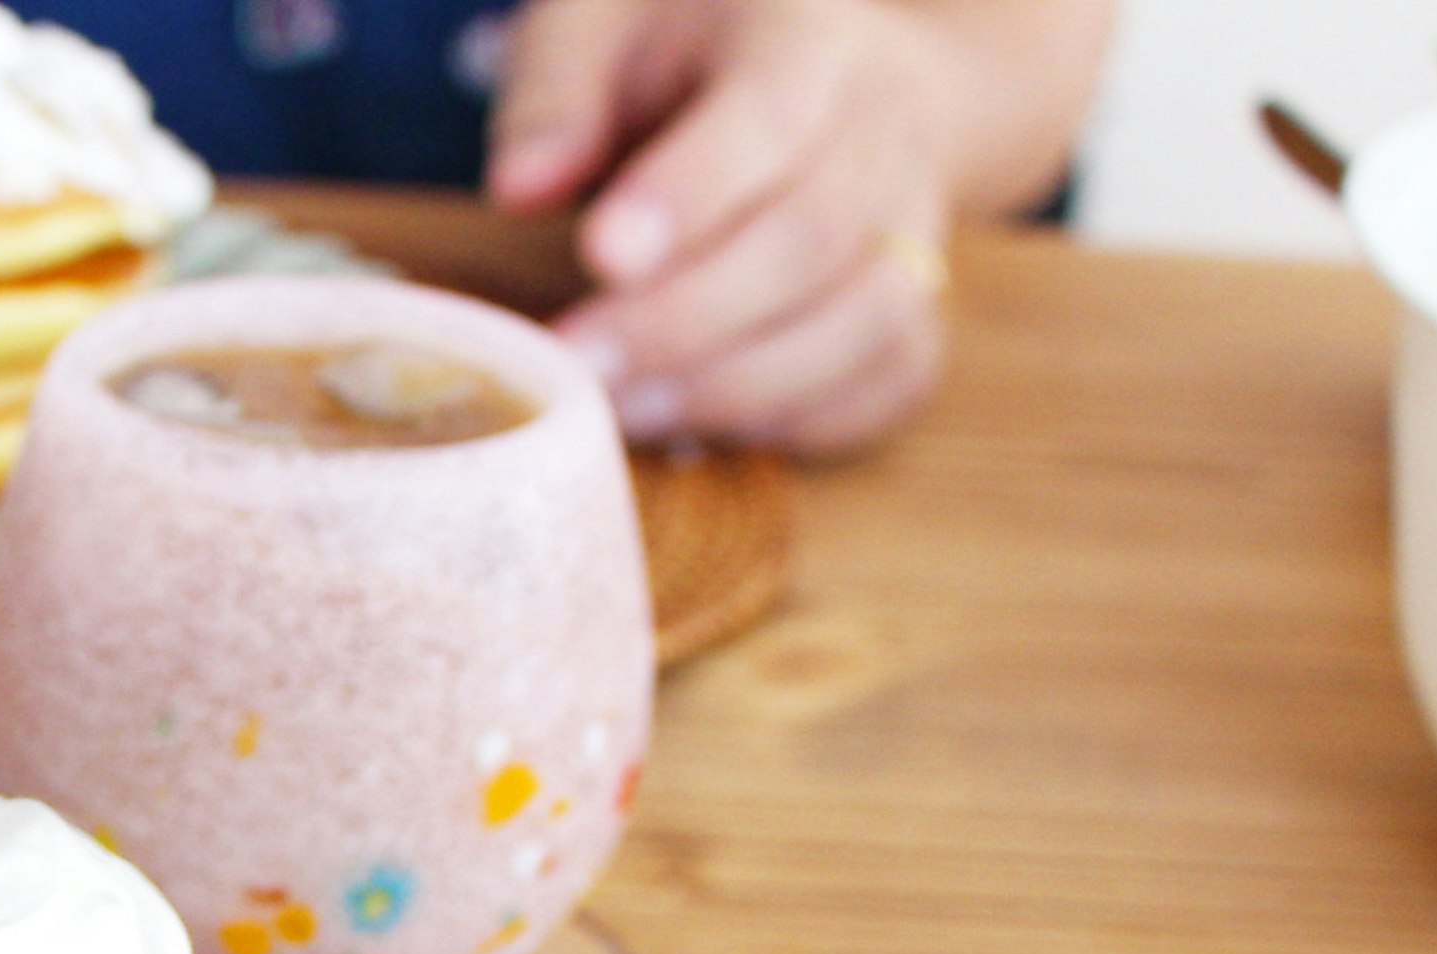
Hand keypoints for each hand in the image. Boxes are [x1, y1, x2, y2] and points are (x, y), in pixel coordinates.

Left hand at [489, 0, 1072, 454]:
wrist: (837, 76)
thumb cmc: (691, 48)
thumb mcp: (605, 22)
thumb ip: (557, 89)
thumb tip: (518, 189)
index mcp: (805, 37)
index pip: (767, 116)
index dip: (690, 196)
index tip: (601, 256)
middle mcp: (883, 129)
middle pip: (814, 237)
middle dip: (688, 319)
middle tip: (580, 366)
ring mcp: (916, 225)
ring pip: (868, 321)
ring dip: (740, 388)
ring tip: (622, 412)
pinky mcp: (918, 306)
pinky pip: (894, 380)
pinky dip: (805, 423)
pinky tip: (706, 430)